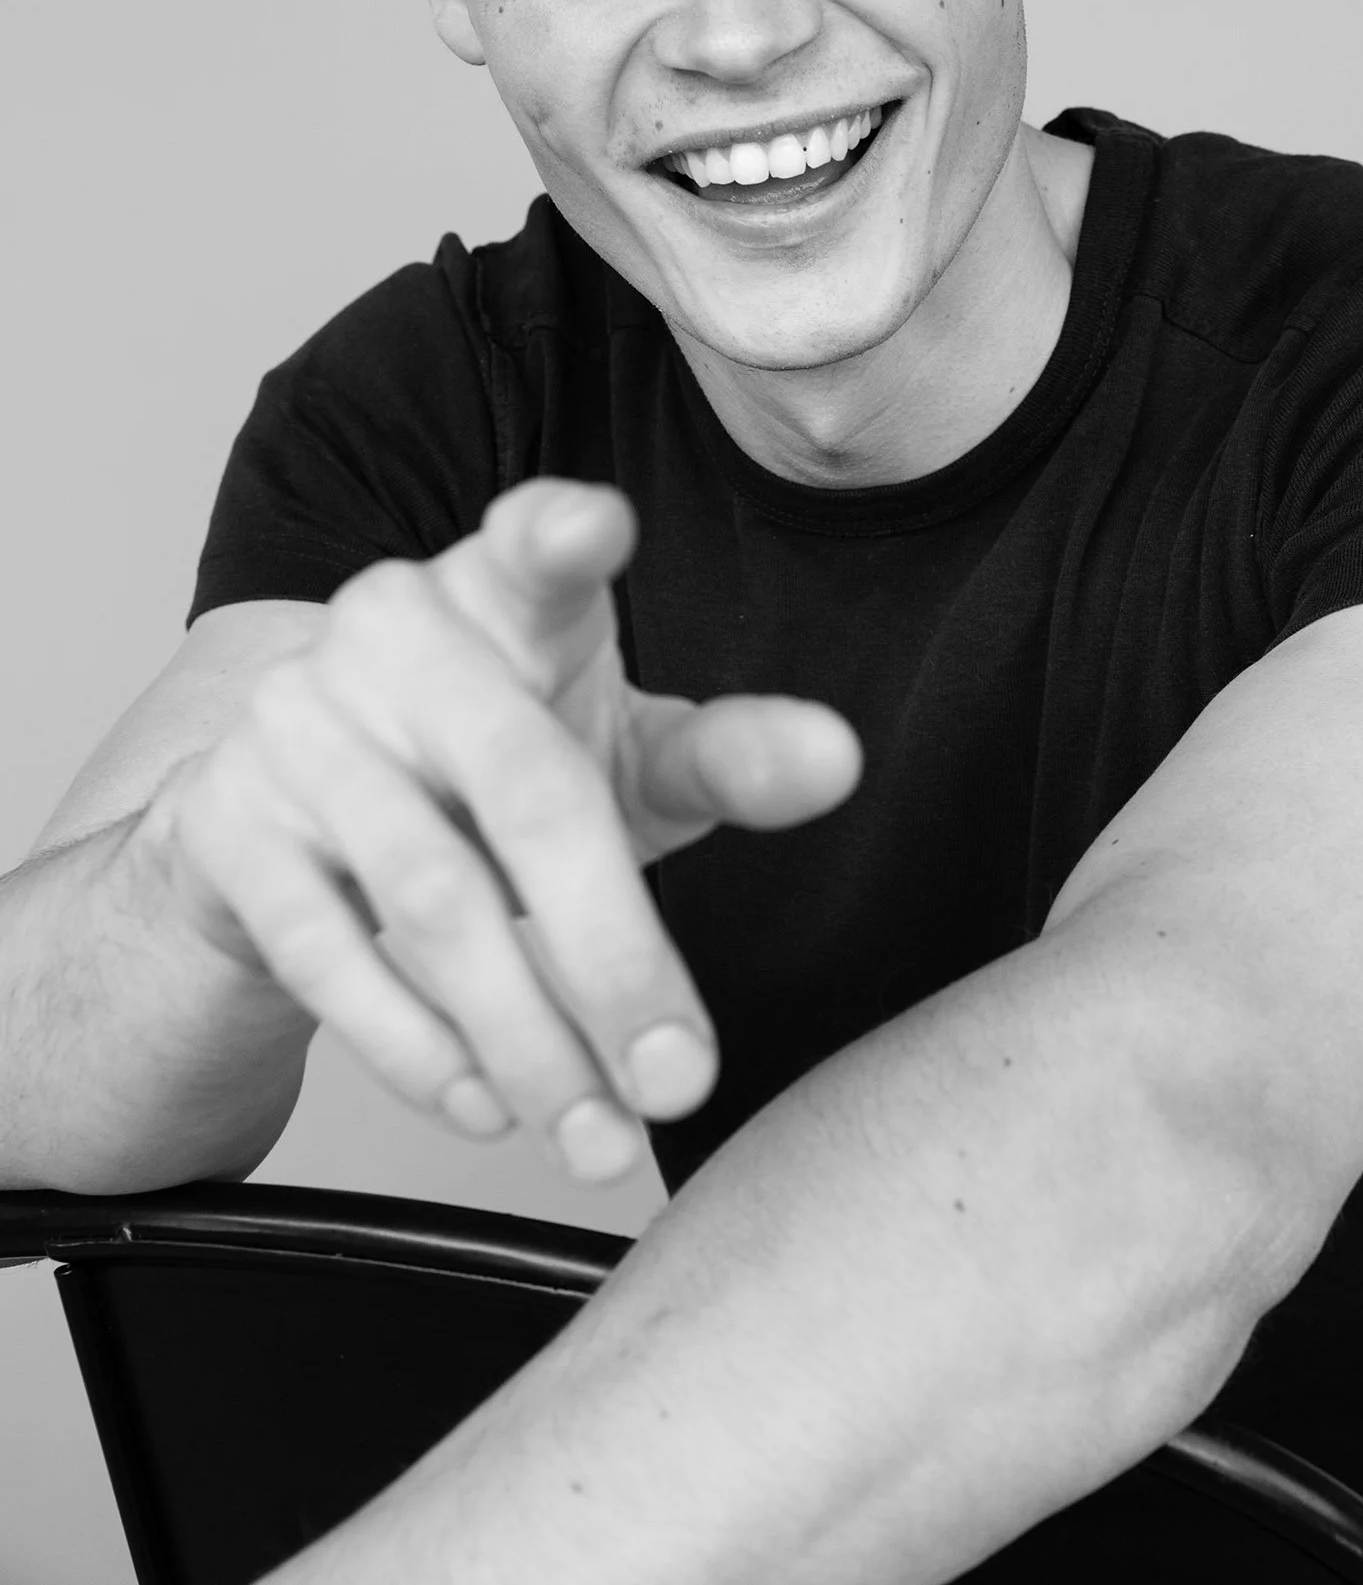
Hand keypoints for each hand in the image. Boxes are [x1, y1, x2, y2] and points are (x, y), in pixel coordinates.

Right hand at [138, 480, 861, 1179]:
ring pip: (431, 895)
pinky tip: (491, 1105)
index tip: (600, 524)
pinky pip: (328, 954)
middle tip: (682, 1080)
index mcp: (502, 592)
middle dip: (615, 953)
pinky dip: (418, 1049)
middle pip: (524, 790)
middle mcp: (390, 636)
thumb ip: (727, 758)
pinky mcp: (230, 825)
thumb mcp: (618, 755)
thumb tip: (838, 759)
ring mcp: (297, 726)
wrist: (290, 823)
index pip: (533, 544)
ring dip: (528, 1037)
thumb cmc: (493, 771)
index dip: (563, 531)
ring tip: (603, 1133)